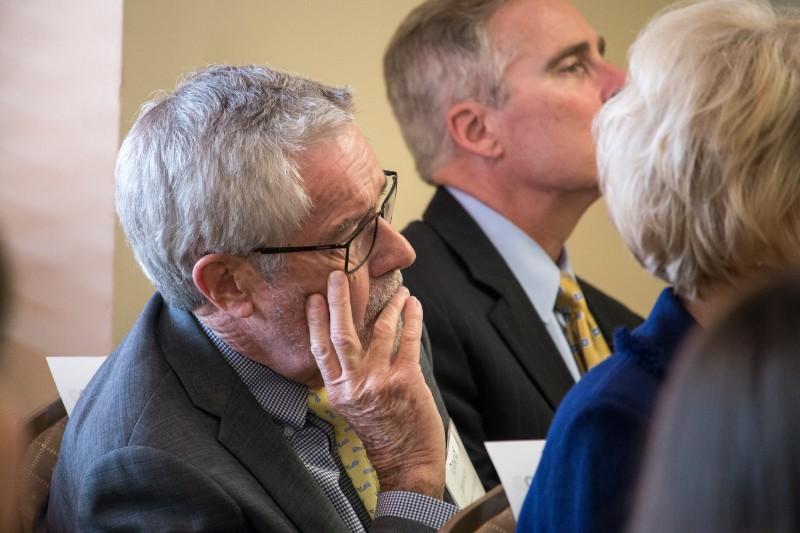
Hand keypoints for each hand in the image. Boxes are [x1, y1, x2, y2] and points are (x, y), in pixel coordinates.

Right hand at [306, 271, 445, 497]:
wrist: (406, 462)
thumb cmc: (381, 433)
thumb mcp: (352, 406)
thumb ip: (349, 376)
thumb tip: (353, 340)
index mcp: (337, 390)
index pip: (321, 349)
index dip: (316, 321)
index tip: (315, 298)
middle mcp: (354, 384)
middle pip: (342, 334)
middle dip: (340, 301)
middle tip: (338, 276)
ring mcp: (379, 381)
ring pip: (379, 331)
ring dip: (389, 306)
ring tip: (398, 291)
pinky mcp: (406, 380)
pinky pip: (406, 340)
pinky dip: (411, 318)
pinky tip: (413, 306)